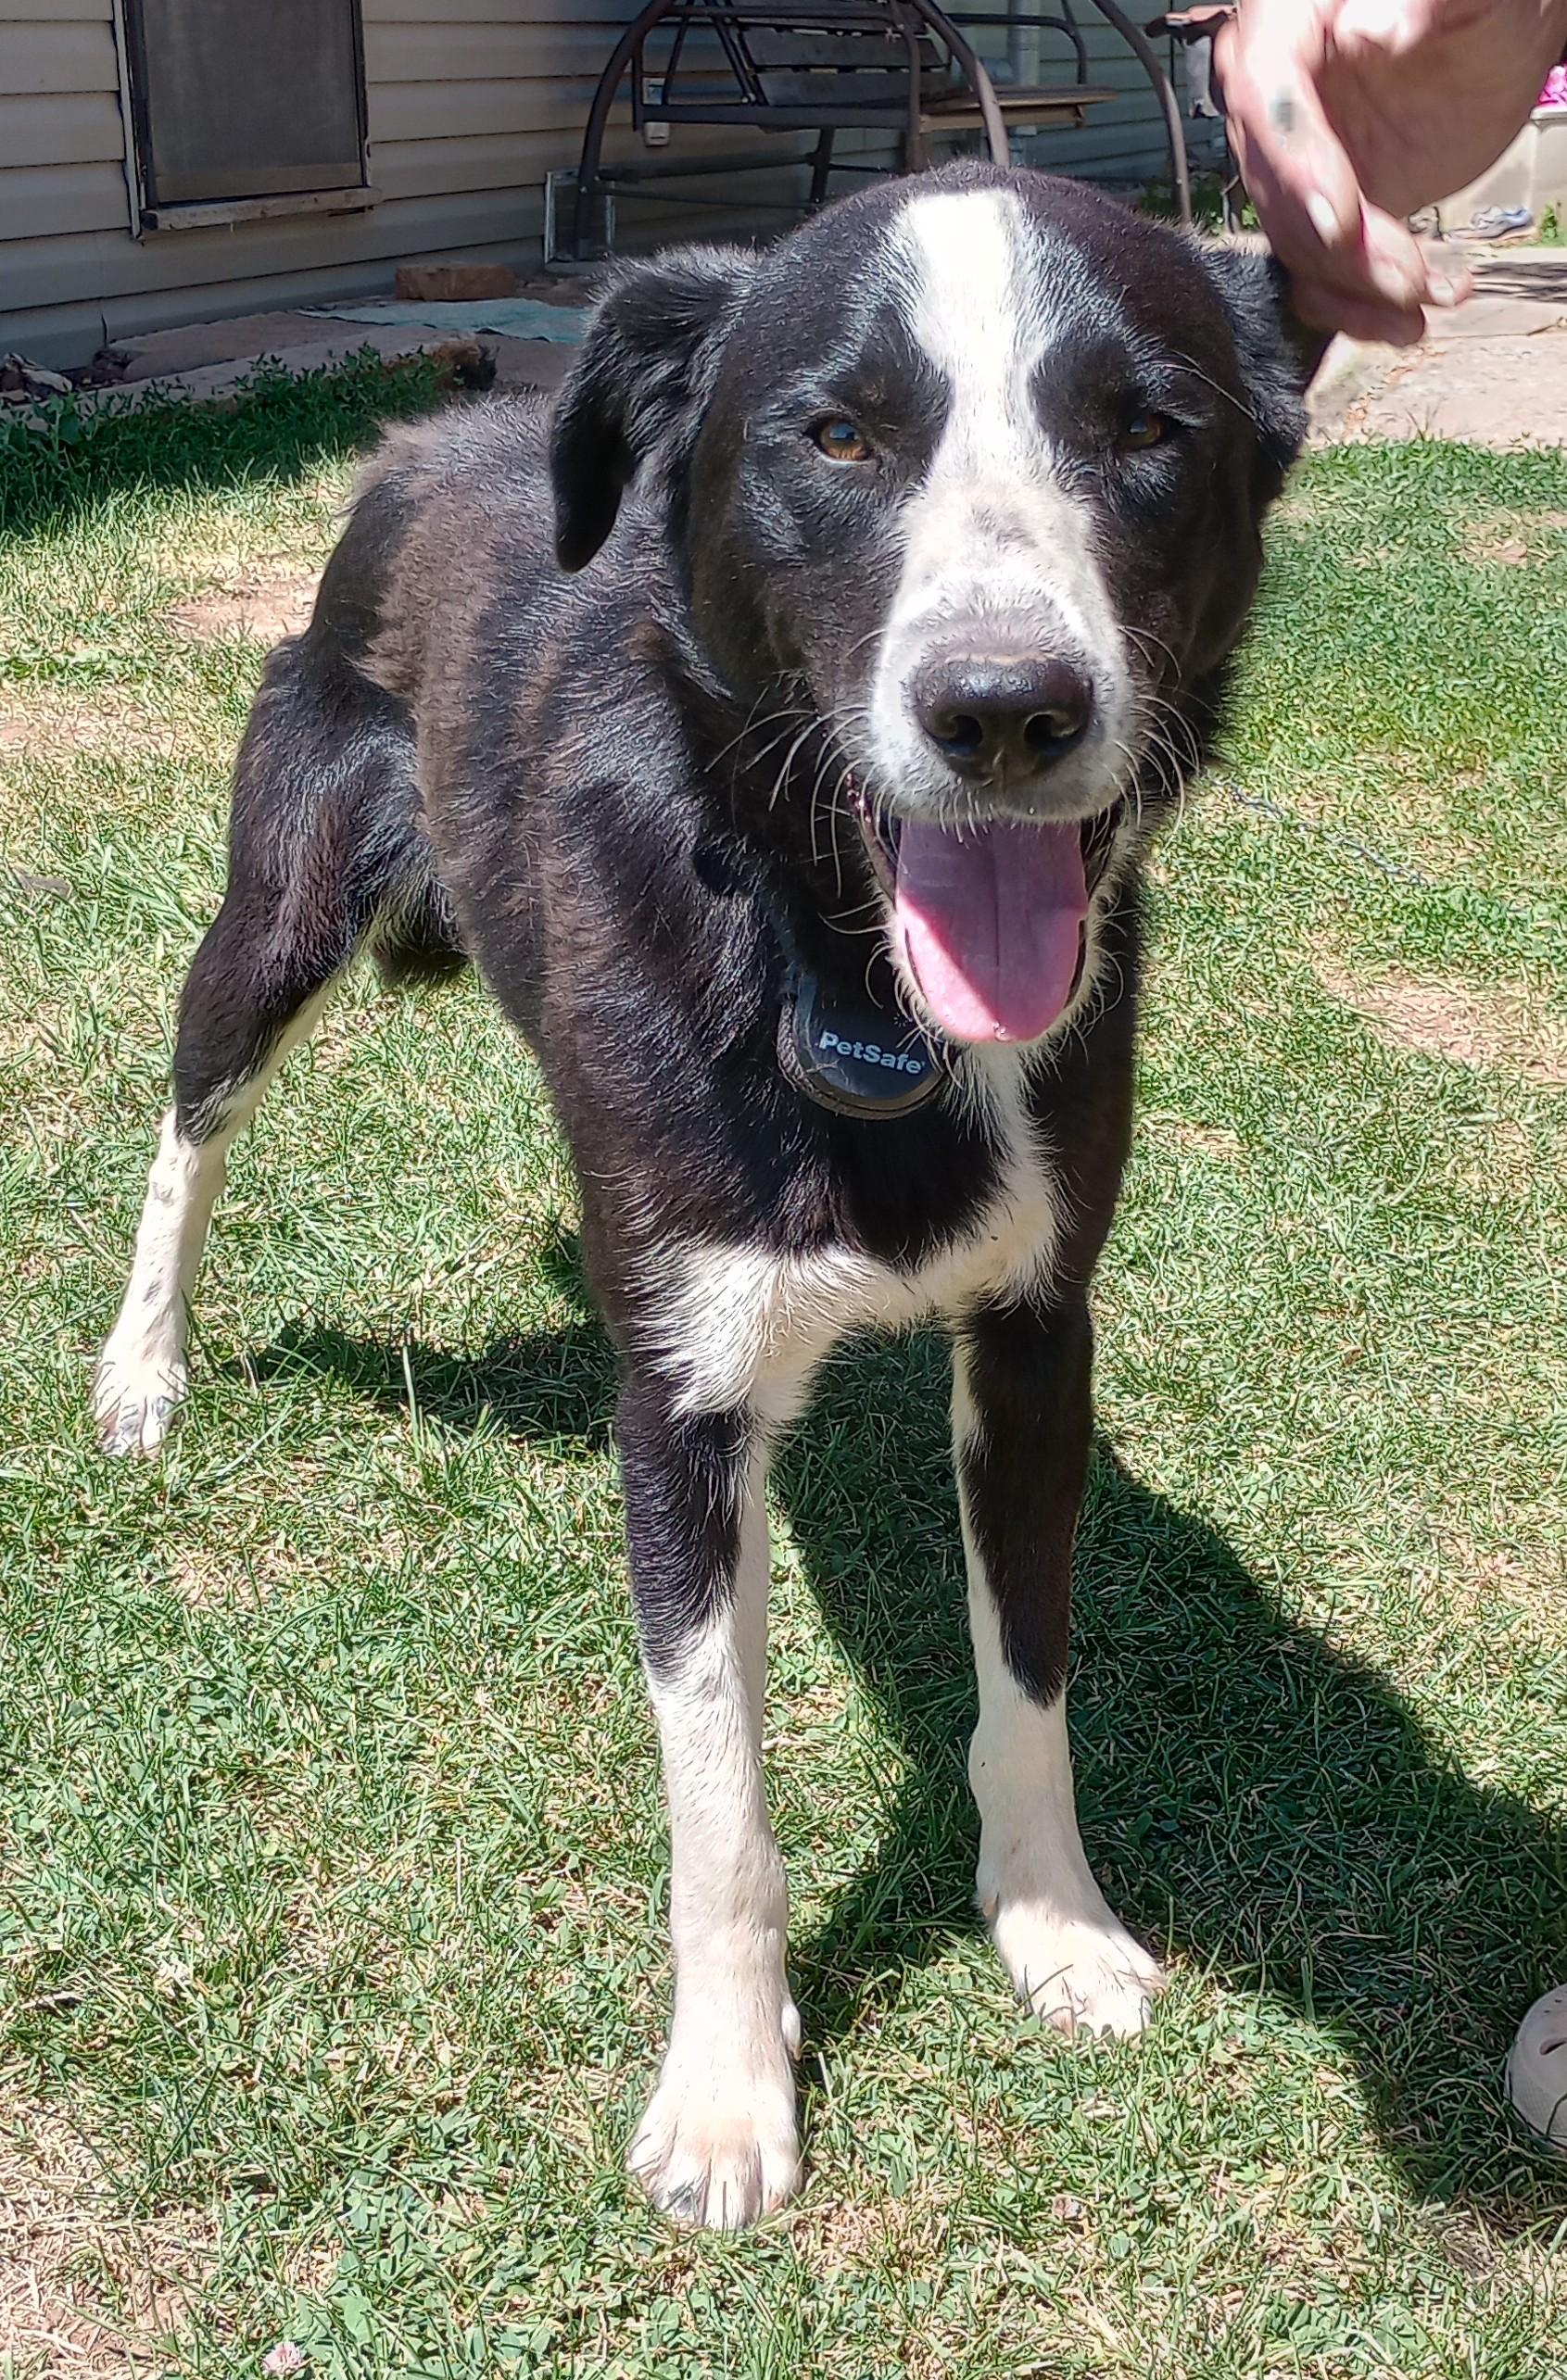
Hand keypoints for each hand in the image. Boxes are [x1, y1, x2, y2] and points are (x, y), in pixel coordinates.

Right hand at [1215, 0, 1566, 343]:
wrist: (1487, 48)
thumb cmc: (1473, 7)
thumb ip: (1423, 1)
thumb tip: (1373, 25)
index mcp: (1284, 24)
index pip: (1267, 100)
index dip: (1298, 167)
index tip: (1341, 219)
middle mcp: (1270, 97)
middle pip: (1278, 190)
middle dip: (1341, 248)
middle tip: (1404, 276)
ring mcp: (1290, 163)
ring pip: (1296, 244)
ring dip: (1357, 288)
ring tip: (1423, 297)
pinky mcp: (1317, 212)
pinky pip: (1315, 274)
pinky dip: (1357, 309)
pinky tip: (1406, 319)